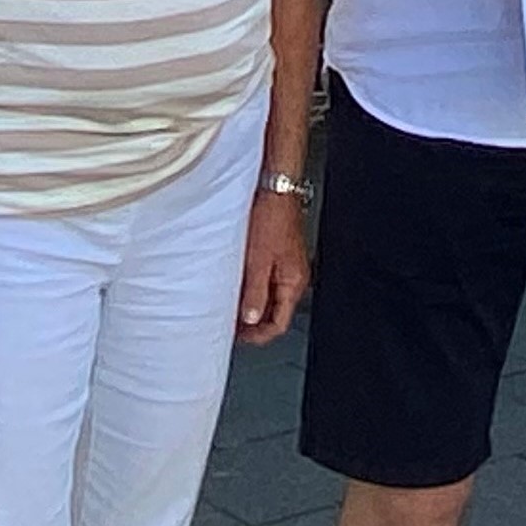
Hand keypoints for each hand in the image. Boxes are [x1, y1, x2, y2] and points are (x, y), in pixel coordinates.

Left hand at [238, 192, 309, 343]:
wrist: (276, 188)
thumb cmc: (271, 217)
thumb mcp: (258, 260)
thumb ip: (255, 293)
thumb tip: (251, 319)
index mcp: (294, 281)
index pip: (279, 323)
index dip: (258, 335)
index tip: (239, 337)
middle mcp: (294, 275)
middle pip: (276, 311)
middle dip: (254, 322)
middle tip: (231, 325)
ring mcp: (287, 263)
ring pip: (270, 296)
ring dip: (252, 303)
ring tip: (230, 305)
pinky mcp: (279, 252)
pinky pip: (267, 279)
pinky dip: (253, 287)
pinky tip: (237, 283)